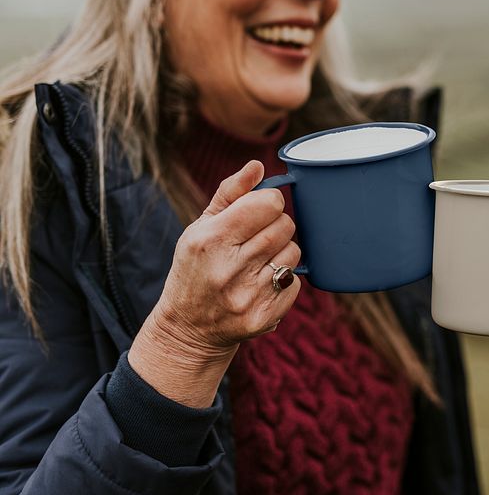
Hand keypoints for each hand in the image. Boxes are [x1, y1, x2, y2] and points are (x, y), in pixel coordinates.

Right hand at [129, 161, 300, 405]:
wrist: (188, 328)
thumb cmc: (196, 268)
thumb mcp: (200, 228)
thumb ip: (230, 194)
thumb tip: (258, 166)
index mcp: (209, 240)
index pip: (266, 204)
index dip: (269, 202)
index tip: (260, 208)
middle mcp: (228, 269)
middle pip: (284, 226)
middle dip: (277, 225)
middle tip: (258, 236)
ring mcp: (247, 297)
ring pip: (293, 253)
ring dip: (282, 251)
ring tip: (258, 260)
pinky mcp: (264, 317)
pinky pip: (295, 283)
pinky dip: (284, 279)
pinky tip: (261, 283)